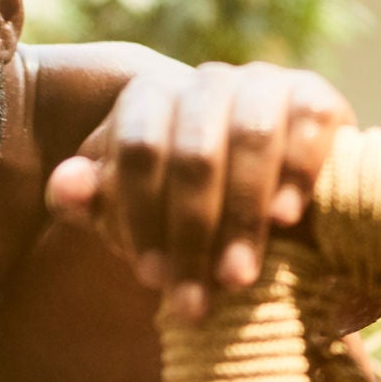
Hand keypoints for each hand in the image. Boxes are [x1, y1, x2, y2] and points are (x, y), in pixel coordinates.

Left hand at [46, 61, 353, 320]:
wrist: (261, 199)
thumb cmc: (179, 211)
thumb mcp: (126, 214)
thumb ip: (88, 203)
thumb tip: (65, 187)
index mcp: (149, 98)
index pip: (138, 149)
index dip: (141, 217)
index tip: (149, 278)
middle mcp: (205, 81)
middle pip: (194, 154)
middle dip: (192, 234)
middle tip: (195, 300)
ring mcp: (263, 82)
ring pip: (251, 139)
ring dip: (242, 217)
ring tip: (237, 277)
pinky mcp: (314, 96)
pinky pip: (308, 125)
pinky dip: (297, 172)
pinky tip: (285, 220)